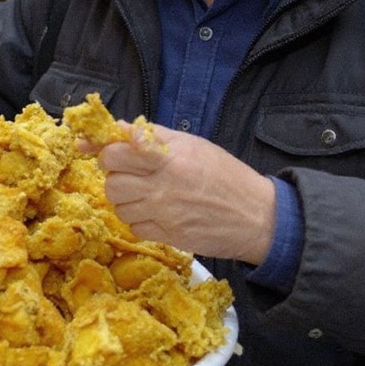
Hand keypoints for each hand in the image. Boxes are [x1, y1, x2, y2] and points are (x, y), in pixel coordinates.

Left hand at [86, 122, 276, 262]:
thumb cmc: (226, 174)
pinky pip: (134, 227)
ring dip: (126, 199)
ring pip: (119, 207)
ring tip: (146, 192)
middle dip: (116, 176)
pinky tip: (155, 211)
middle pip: (111, 183)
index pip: (116, 153)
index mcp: (168, 158)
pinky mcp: (167, 236)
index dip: (107, 151)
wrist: (257, 216)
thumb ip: (152, 136)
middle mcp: (162, 187)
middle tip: (132, 173)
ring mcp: (163, 215)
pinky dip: (139, 219)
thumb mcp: (192, 144)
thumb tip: (117, 129)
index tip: (110, 151)